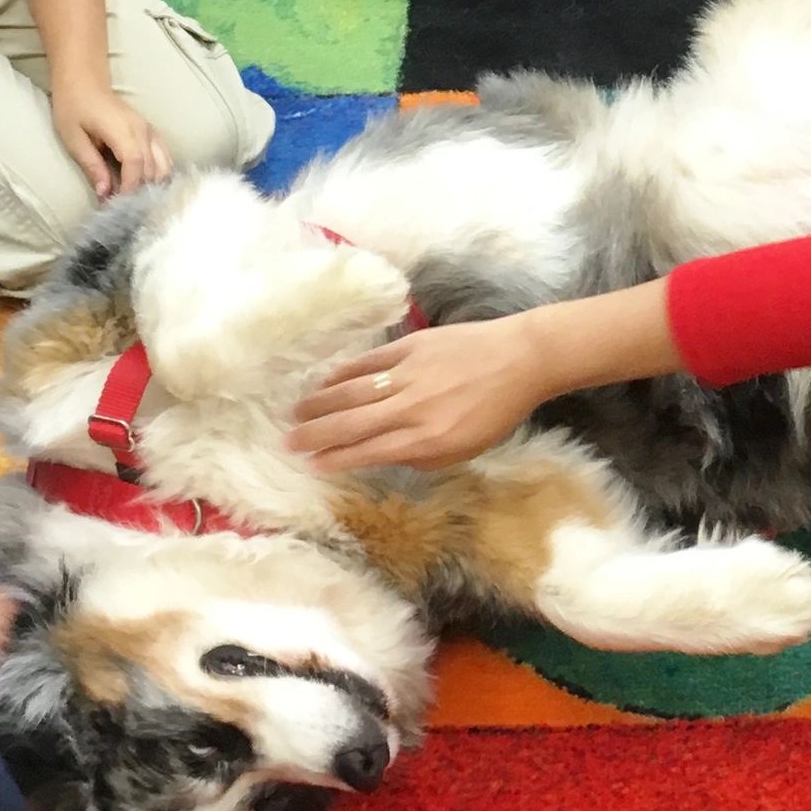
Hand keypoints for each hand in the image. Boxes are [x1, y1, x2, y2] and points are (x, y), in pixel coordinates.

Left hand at [50, 82, 171, 197]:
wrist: (85, 81)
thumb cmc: (74, 107)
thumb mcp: (73, 138)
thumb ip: (91, 165)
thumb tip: (104, 193)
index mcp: (121, 130)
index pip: (135, 164)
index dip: (129, 187)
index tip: (118, 204)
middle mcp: (142, 130)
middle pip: (151, 168)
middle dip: (138, 190)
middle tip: (122, 206)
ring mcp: (150, 130)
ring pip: (163, 165)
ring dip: (151, 184)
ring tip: (133, 197)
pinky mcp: (151, 132)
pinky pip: (164, 157)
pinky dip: (159, 173)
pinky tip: (147, 185)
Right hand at [289, 318, 559, 471]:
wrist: (522, 359)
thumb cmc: (497, 411)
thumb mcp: (465, 449)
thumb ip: (421, 456)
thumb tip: (384, 454)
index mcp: (427, 439)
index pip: (369, 452)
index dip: (336, 458)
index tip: (311, 464)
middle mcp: (412, 408)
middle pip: (352, 423)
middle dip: (316, 435)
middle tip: (288, 441)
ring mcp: (409, 374)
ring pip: (353, 391)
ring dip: (320, 403)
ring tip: (296, 413)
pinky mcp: (411, 346)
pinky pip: (368, 362)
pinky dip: (343, 373)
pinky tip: (325, 382)